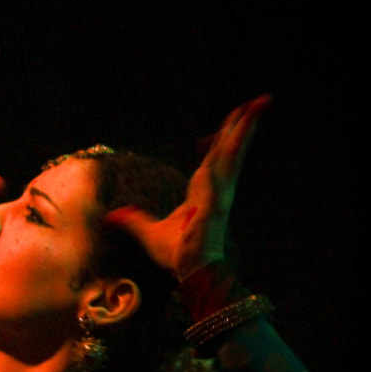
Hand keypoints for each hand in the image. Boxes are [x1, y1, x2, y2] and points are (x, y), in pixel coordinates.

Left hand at [107, 95, 270, 280]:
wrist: (191, 271)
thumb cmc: (177, 253)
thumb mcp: (147, 232)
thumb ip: (132, 220)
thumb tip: (111, 217)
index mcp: (203, 191)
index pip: (215, 157)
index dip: (221, 137)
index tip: (230, 120)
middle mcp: (215, 189)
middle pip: (229, 149)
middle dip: (242, 124)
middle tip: (259, 100)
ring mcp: (218, 195)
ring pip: (232, 155)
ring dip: (243, 131)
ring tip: (256, 107)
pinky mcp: (216, 204)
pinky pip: (220, 175)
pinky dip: (225, 156)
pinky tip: (234, 133)